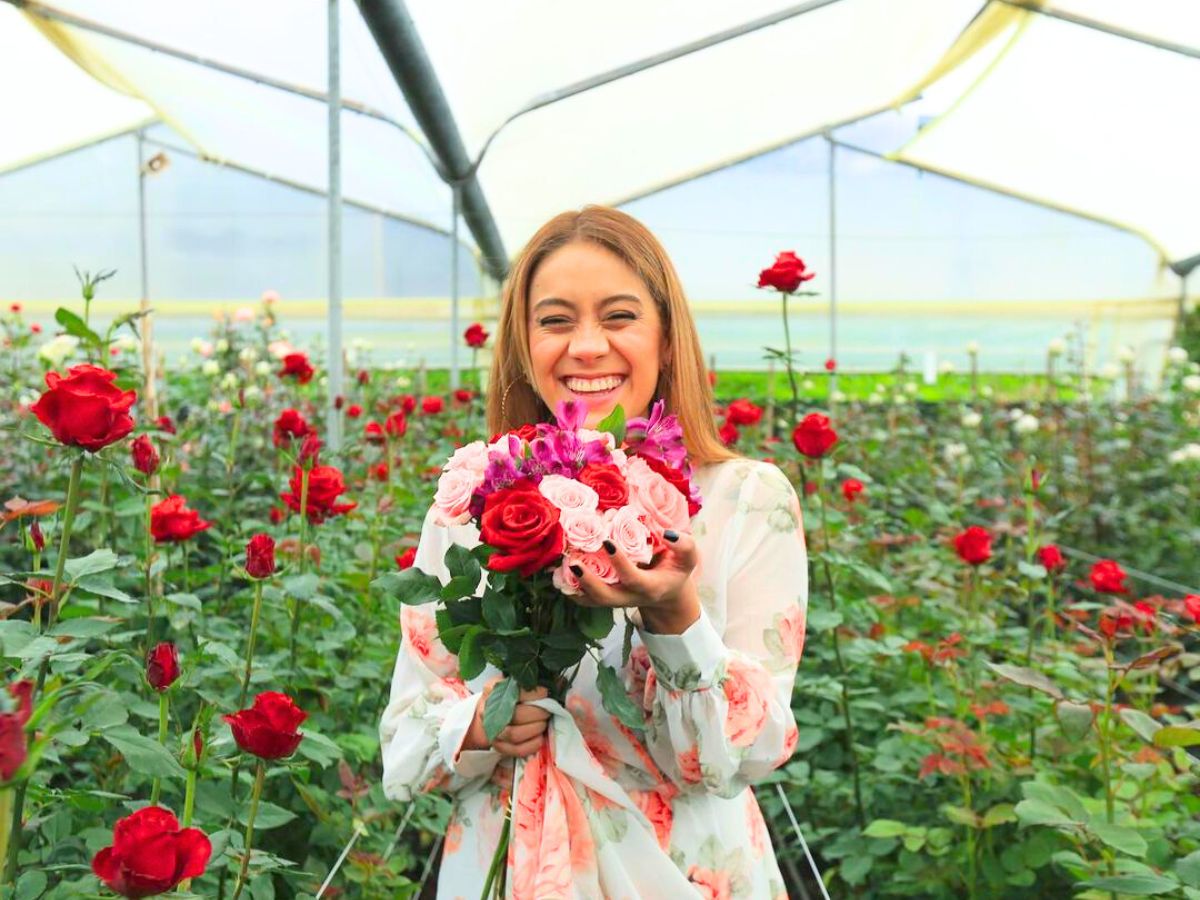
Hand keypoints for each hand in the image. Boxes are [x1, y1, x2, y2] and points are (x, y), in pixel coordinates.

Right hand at [460, 684, 549, 757]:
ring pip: (514, 734)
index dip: (532, 693)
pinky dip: (532, 745)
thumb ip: (536, 681)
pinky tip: (540, 738)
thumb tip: (560, 681)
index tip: (545, 692)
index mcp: (492, 688)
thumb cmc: (509, 695)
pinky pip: (516, 750)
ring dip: (535, 729)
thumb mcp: (517, 682)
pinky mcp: (498, 746)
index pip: (513, 691)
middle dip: (537, 713)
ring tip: (544, 723)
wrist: (491, 713)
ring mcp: (491, 730)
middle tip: (548, 710)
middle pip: (514, 714)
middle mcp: (487, 710)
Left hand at [569, 531, 701, 633]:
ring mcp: (616, 600)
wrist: (668, 592)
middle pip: (606, 597)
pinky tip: (560, 572)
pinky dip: (571, 588)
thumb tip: (667, 533)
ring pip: (592, 600)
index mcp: (651, 588)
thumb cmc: (676, 569)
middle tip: (573, 562)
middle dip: (588, 582)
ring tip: (563, 564)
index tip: (607, 541)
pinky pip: (586, 599)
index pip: (633, 578)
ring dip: (575, 585)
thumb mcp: (688, 558)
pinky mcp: (606, 599)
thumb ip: (684, 545)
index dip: (620, 563)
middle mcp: (630, 598)